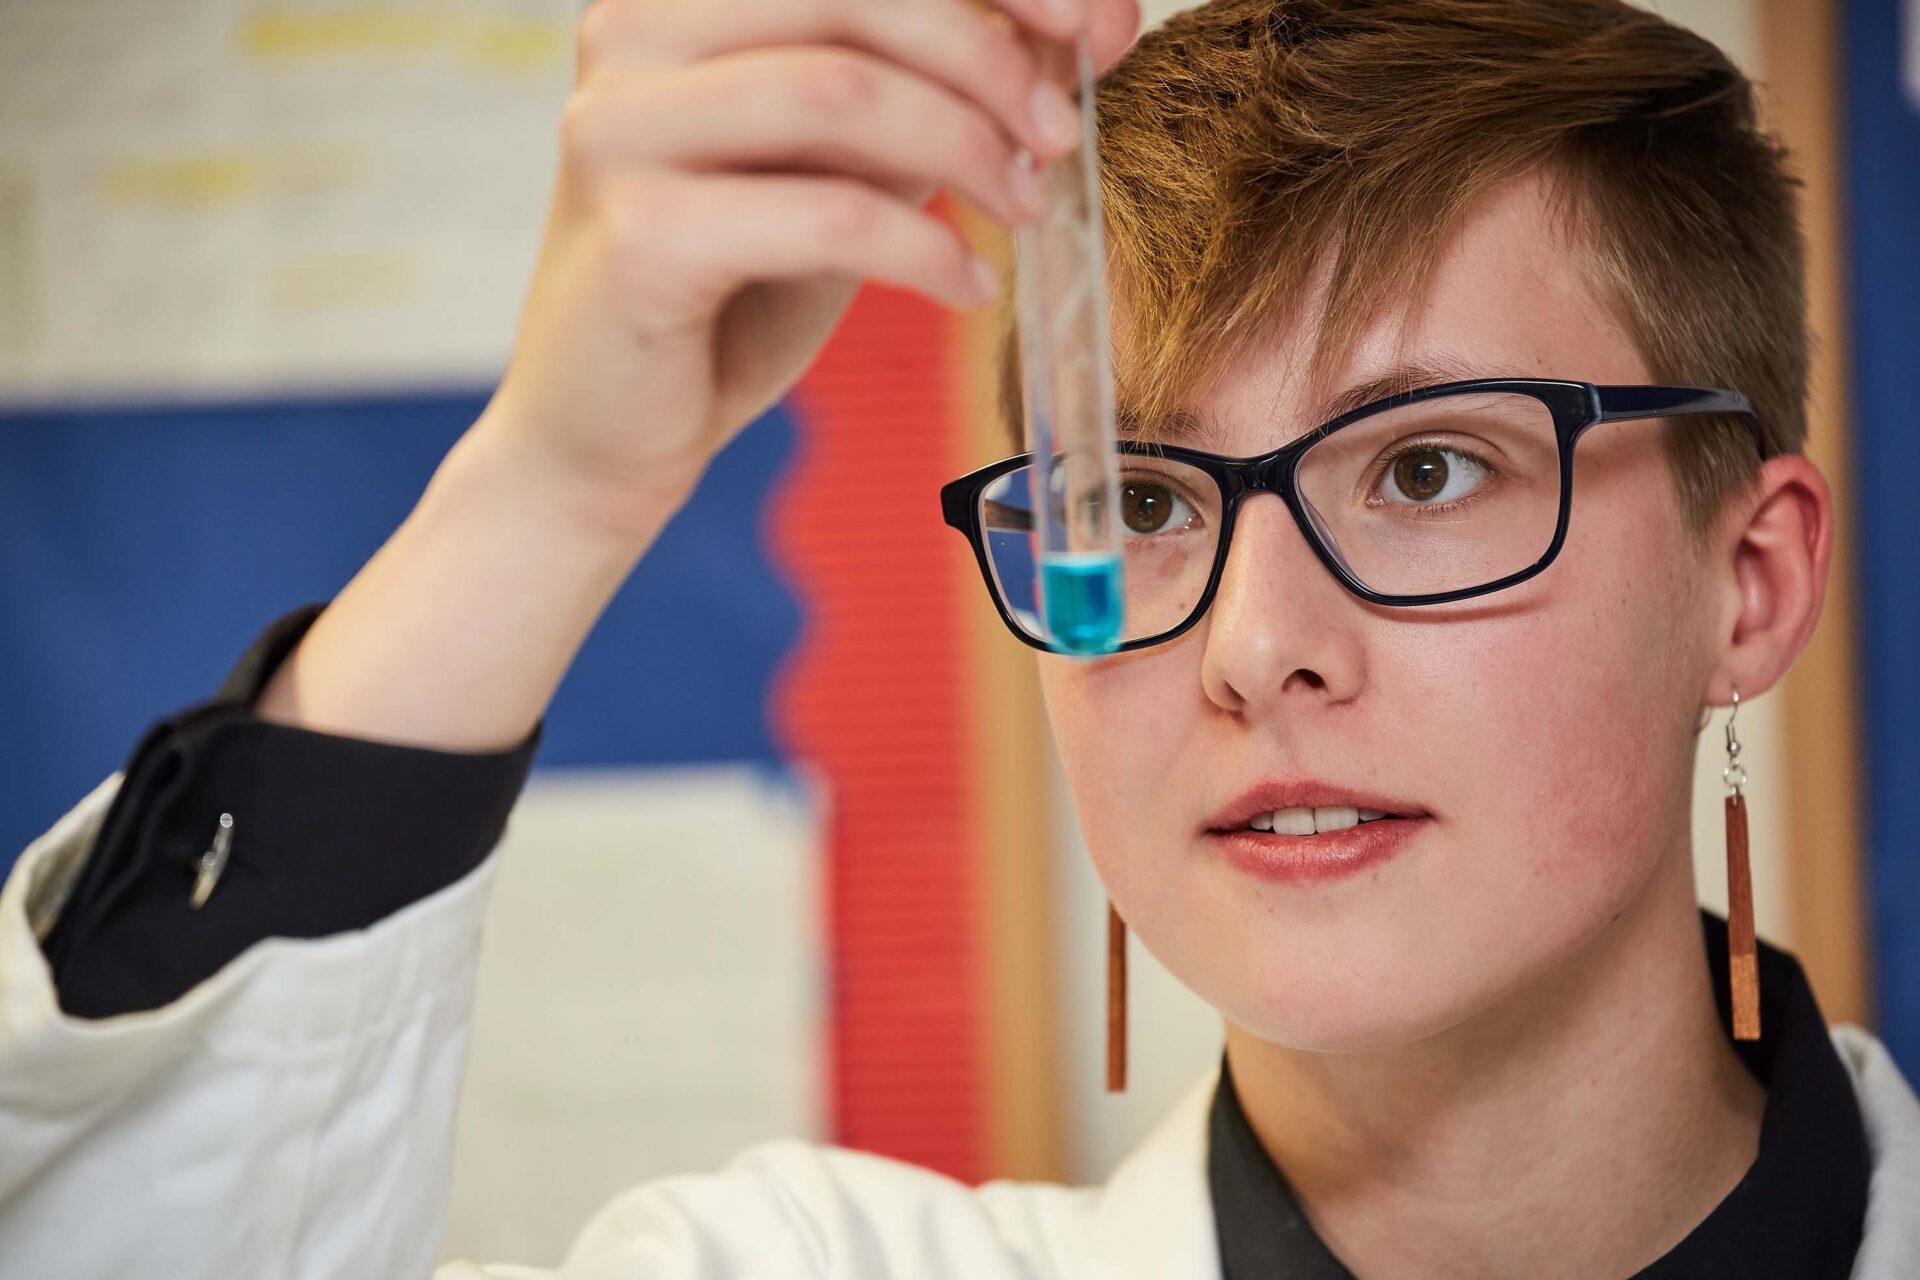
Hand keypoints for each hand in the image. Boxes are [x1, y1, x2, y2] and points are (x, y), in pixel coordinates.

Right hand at [469, 0, 1141, 542]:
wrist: (608, 434)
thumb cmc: (734, 289)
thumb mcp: (845, 166)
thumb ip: (932, 90)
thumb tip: (1087, 27)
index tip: (1096, 24)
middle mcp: (631, 31)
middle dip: (992, 57)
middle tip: (1059, 137)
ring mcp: (619, 126)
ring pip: (845, 89)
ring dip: (967, 148)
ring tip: (1021, 210)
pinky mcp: (639, 233)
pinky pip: (829, 213)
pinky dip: (925, 250)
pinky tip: (968, 287)